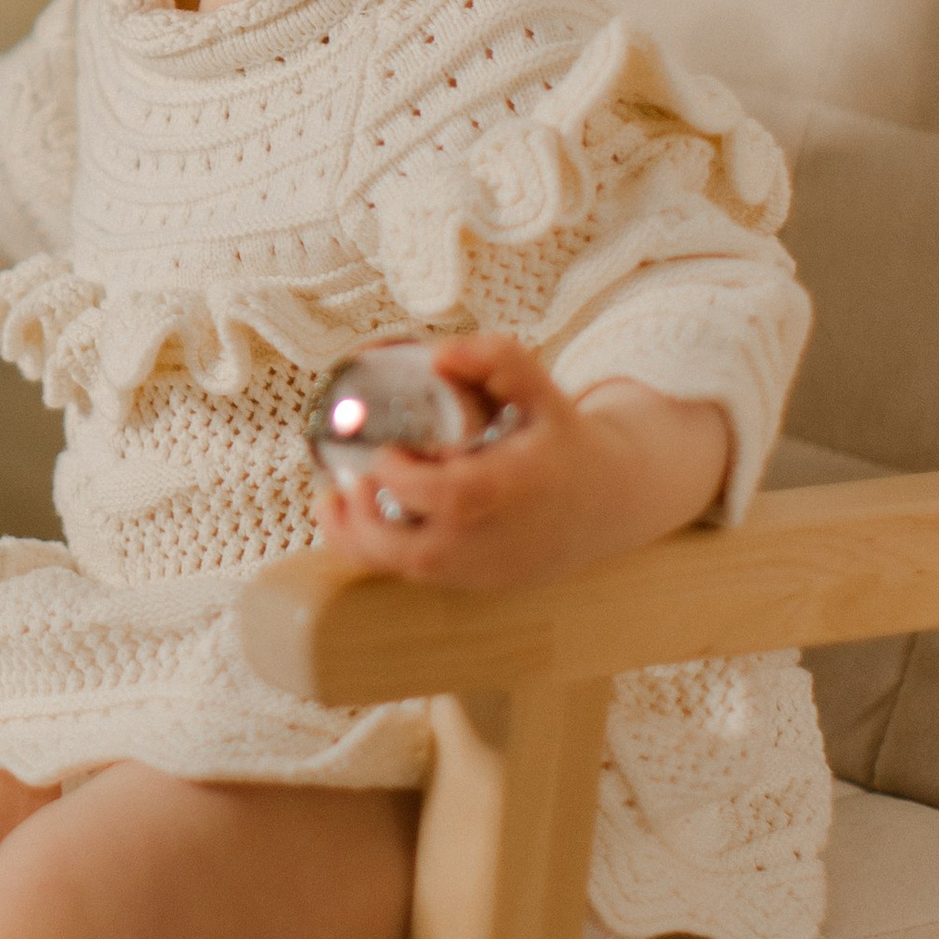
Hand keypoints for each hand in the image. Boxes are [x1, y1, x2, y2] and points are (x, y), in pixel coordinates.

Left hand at [310, 333, 732, 593]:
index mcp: (515, 491)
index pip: (452, 497)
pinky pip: (415, 578)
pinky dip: (374, 553)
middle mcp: (497, 540)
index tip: (383, 452)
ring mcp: (485, 569)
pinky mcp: (476, 583)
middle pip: (417, 552)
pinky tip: (350, 519)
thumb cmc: (562, 439)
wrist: (607, 501)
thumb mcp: (542, 390)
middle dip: (365, 522)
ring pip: (407, 572)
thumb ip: (499, 361)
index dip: (405, 479)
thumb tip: (438, 355)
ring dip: (358, 539)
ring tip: (331, 499)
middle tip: (345, 479)